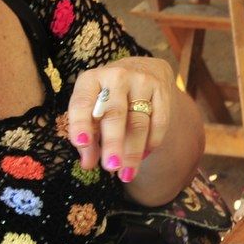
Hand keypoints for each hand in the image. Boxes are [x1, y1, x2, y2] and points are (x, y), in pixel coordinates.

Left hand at [65, 56, 180, 182]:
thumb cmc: (107, 96)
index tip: (81, 144)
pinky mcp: (162, 90)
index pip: (82, 102)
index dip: (81, 123)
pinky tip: (143, 156)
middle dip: (113, 143)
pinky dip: (151, 142)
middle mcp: (116, 76)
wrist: (141, 69)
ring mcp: (142, 81)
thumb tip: (88, 164)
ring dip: (133, 150)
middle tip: (111, 167)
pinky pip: (159, 121)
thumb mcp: (92, 108)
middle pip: (115, 114)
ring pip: (139, 121)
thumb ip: (88, 136)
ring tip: (127, 173)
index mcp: (91, 79)